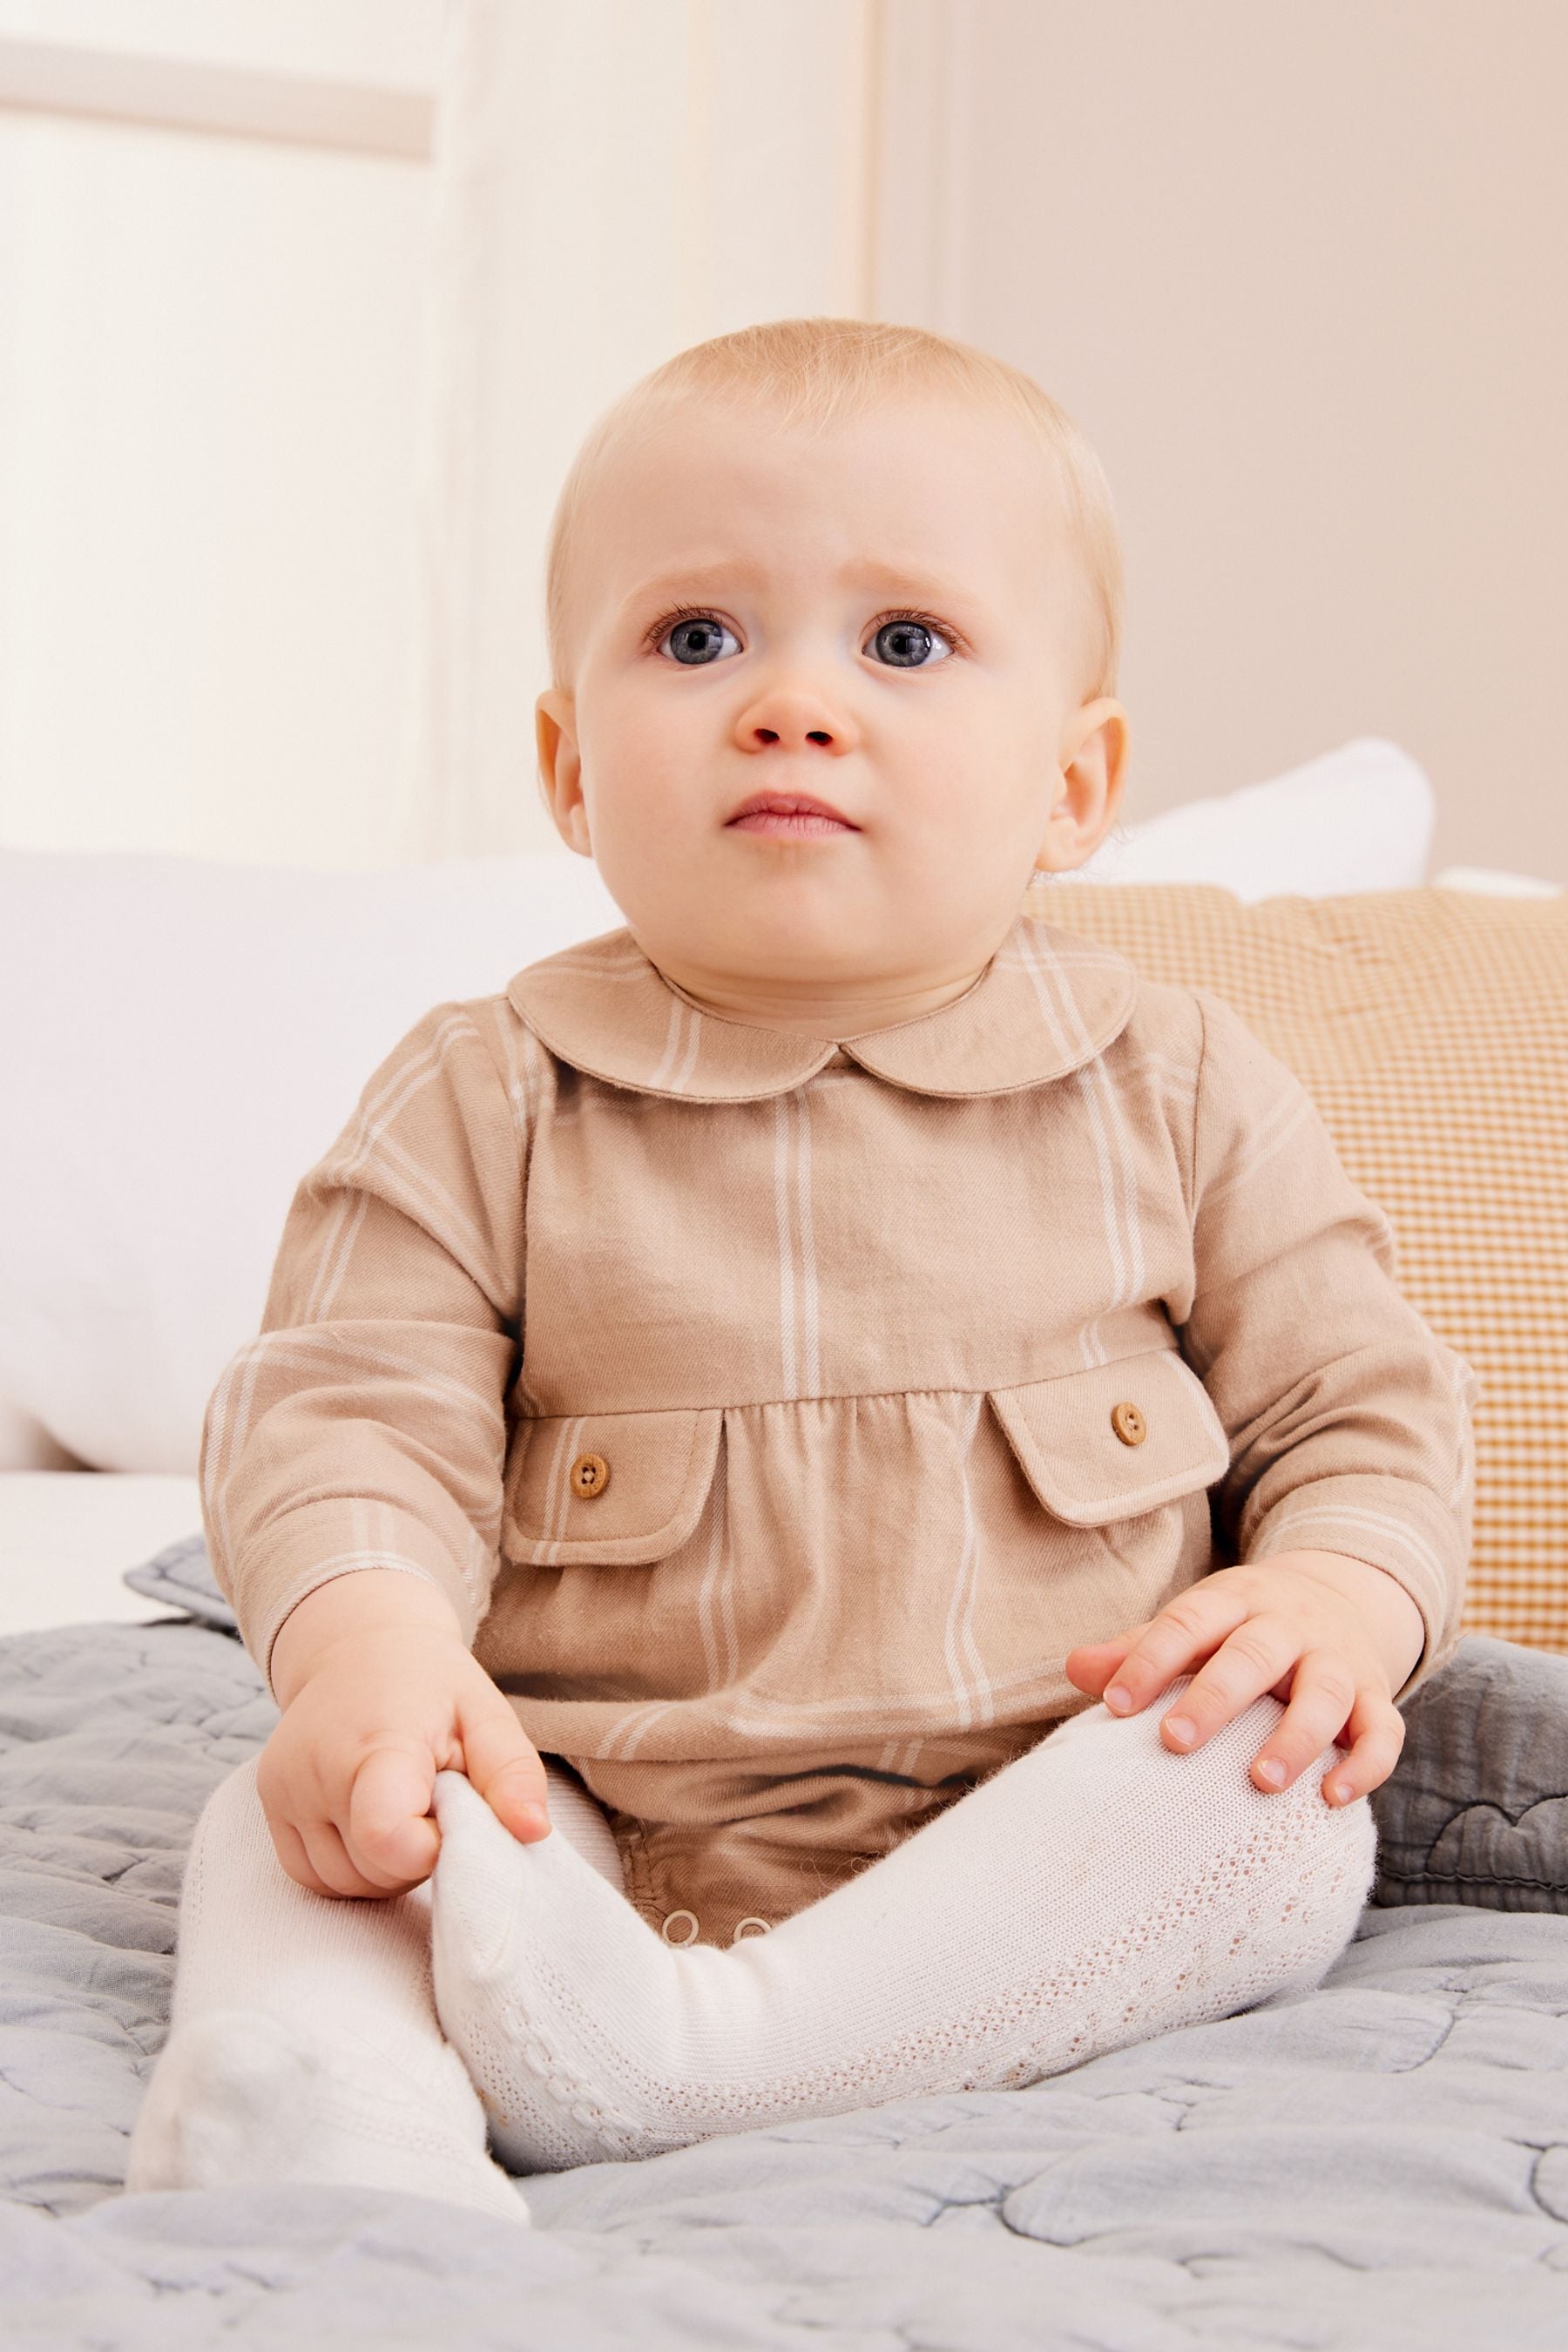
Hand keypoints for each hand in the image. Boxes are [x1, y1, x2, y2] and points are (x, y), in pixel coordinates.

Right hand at [257, 1599, 552, 1898]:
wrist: (357, 1645)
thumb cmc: (430, 1684)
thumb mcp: (485, 1713)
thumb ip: (513, 1774)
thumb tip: (533, 1831)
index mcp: (376, 1741)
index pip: (388, 1839)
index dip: (433, 1848)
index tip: (453, 1812)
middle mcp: (315, 1769)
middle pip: (373, 1871)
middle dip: (418, 1856)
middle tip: (434, 1803)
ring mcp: (283, 1790)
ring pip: (343, 1884)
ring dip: (384, 1867)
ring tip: (406, 1809)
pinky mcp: (269, 1805)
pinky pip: (312, 1876)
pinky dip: (351, 1867)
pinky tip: (373, 1823)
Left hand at [1063, 1550, 1423, 1805]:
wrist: (1339, 1593)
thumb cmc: (1241, 1627)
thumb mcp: (1194, 1623)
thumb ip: (1139, 1648)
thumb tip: (1075, 1669)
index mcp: (1234, 1600)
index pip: (1188, 1623)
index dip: (1150, 1661)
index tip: (1114, 1706)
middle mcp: (1289, 1624)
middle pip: (1255, 1653)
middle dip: (1215, 1697)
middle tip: (1174, 1742)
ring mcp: (1338, 1658)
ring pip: (1324, 1692)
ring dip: (1294, 1738)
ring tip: (1260, 1784)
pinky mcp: (1376, 1694)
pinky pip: (1383, 1728)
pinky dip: (1366, 1763)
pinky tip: (1334, 1799)